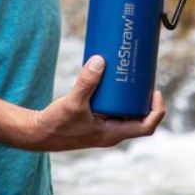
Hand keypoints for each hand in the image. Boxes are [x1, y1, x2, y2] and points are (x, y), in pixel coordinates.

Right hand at [24, 55, 165, 151]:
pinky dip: (113, 96)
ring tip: (127, 75)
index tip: (155, 91)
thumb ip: (86, 82)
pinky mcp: (93, 119)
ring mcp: (102, 126)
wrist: (39, 133)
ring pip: (124, 112)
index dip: (156, 110)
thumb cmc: (57, 124)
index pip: (146, 126)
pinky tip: (107, 79)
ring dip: (129, 97)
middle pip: (138, 117)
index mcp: (113, 134)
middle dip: (143, 98)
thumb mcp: (73, 102)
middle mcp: (111, 132)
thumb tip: (100, 60)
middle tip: (142, 77)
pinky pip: (110, 108)